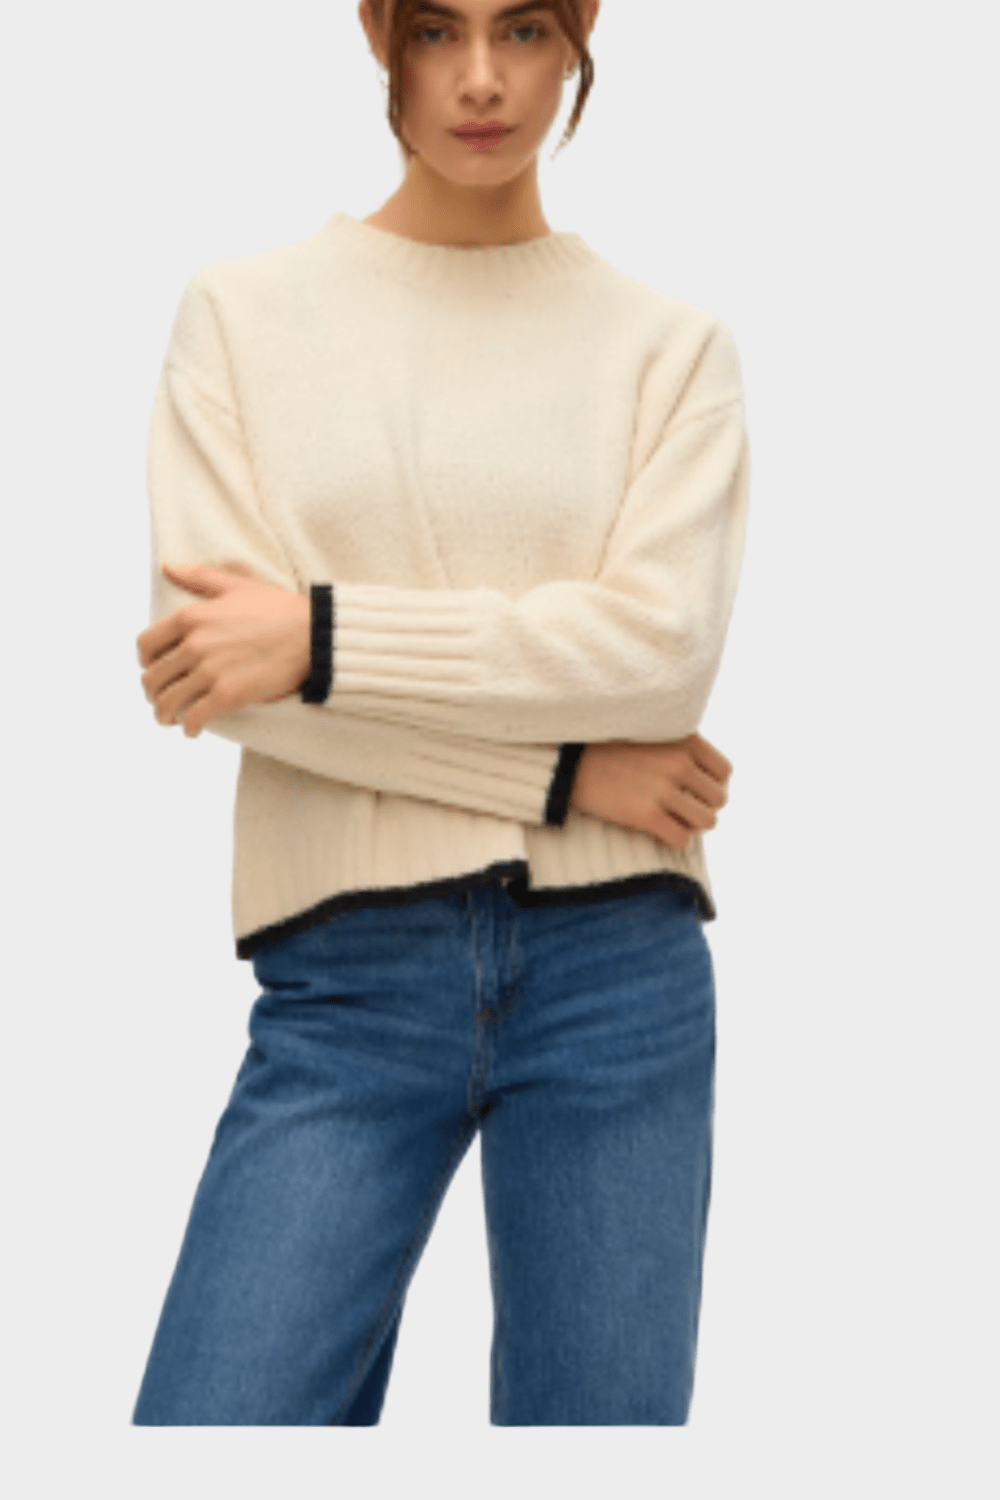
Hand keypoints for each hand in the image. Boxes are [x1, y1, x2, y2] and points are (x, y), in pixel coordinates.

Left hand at [136, 561, 310, 736]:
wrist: (314, 635)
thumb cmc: (280, 609)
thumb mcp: (237, 584)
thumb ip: (198, 577)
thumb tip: (167, 566)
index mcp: (190, 617)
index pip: (146, 644)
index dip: (146, 661)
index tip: (155, 668)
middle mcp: (194, 644)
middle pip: (153, 677)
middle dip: (153, 691)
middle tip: (161, 698)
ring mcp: (210, 672)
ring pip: (168, 702)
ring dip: (165, 713)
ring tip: (171, 718)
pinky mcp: (228, 695)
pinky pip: (194, 717)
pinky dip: (189, 727)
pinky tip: (193, 730)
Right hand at [568, 733, 732, 850]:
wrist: (568, 762)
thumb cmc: (609, 747)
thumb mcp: (653, 733)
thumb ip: (683, 748)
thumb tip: (710, 779)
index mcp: (685, 740)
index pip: (724, 772)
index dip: (710, 784)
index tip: (692, 789)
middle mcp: (679, 763)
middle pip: (718, 800)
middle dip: (700, 806)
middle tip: (678, 806)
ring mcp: (664, 790)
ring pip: (706, 822)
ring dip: (690, 824)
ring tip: (671, 818)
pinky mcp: (646, 815)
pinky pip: (681, 839)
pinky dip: (673, 838)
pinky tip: (658, 830)